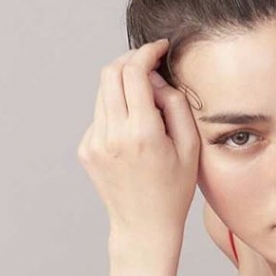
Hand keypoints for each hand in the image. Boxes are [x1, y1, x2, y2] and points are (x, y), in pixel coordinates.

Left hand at [77, 39, 199, 243]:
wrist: (144, 226)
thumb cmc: (174, 190)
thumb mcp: (190, 147)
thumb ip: (175, 104)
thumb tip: (155, 78)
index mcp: (142, 133)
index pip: (133, 72)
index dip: (146, 52)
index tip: (158, 49)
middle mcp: (112, 135)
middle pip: (110, 72)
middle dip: (129, 60)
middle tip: (148, 64)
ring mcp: (94, 143)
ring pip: (102, 92)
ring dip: (122, 86)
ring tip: (145, 104)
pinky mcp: (86, 150)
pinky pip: (100, 115)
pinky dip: (116, 111)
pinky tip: (133, 133)